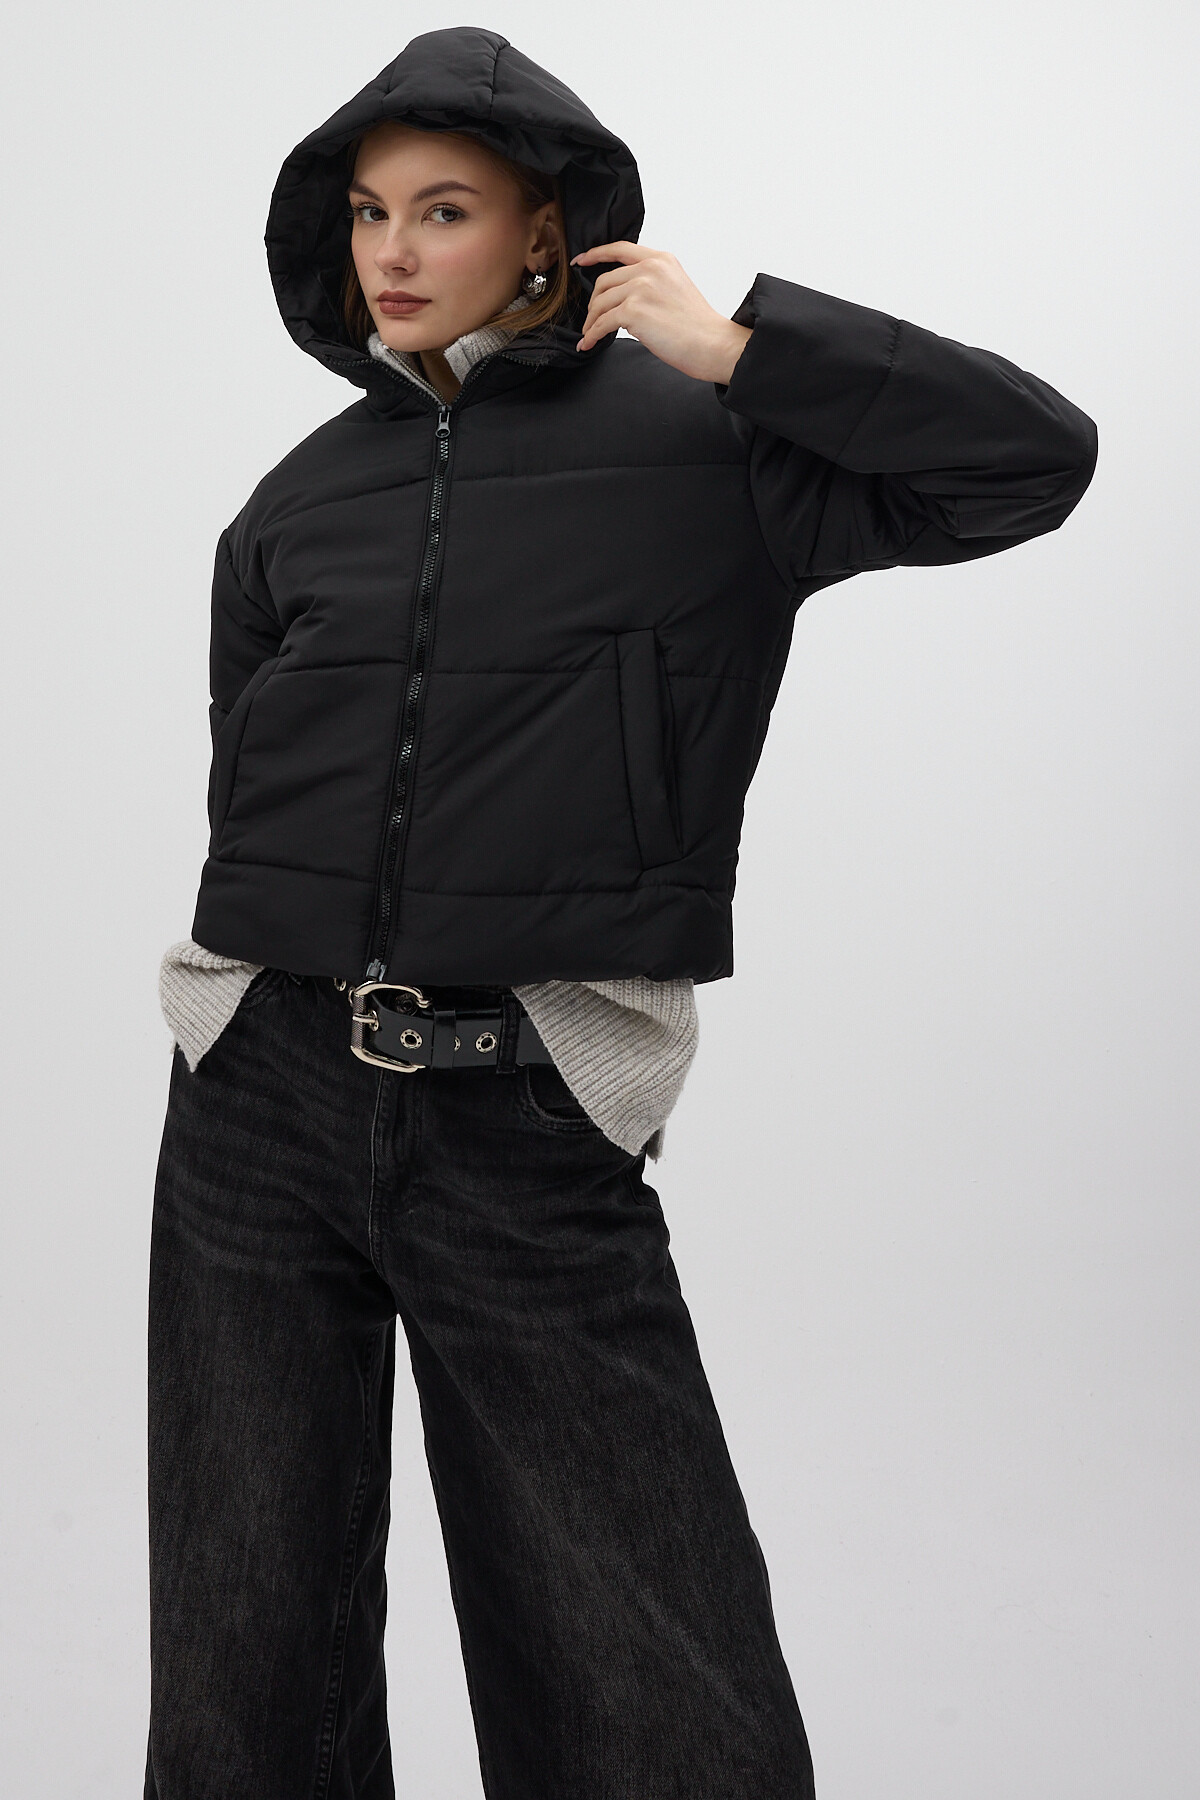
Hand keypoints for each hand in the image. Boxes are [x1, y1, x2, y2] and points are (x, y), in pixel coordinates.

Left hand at [571, 242, 751, 382]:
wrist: (711, 343)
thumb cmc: (697, 325)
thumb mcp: (676, 287)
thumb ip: (652, 282)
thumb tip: (625, 296)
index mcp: (661, 260)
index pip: (620, 249)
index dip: (595, 254)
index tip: (580, 261)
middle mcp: (649, 269)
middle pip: (604, 281)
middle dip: (594, 303)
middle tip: (592, 318)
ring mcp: (640, 288)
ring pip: (600, 303)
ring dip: (591, 322)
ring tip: (590, 334)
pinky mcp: (633, 311)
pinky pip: (602, 323)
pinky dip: (592, 335)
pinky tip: (589, 343)